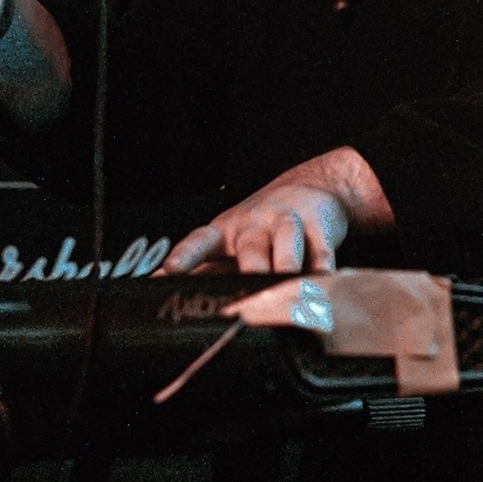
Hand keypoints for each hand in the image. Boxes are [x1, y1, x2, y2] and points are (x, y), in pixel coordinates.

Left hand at [158, 146, 394, 275]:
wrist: (312, 187)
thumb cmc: (261, 223)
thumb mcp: (229, 238)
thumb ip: (202, 264)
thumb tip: (158, 285)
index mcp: (226, 231)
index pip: (200, 242)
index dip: (185, 257)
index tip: (170, 272)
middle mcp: (254, 225)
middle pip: (250, 247)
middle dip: (249, 269)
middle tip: (245, 294)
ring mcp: (287, 223)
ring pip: (286, 241)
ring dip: (286, 263)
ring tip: (286, 284)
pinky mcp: (319, 228)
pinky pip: (322, 249)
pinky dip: (324, 266)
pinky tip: (324, 280)